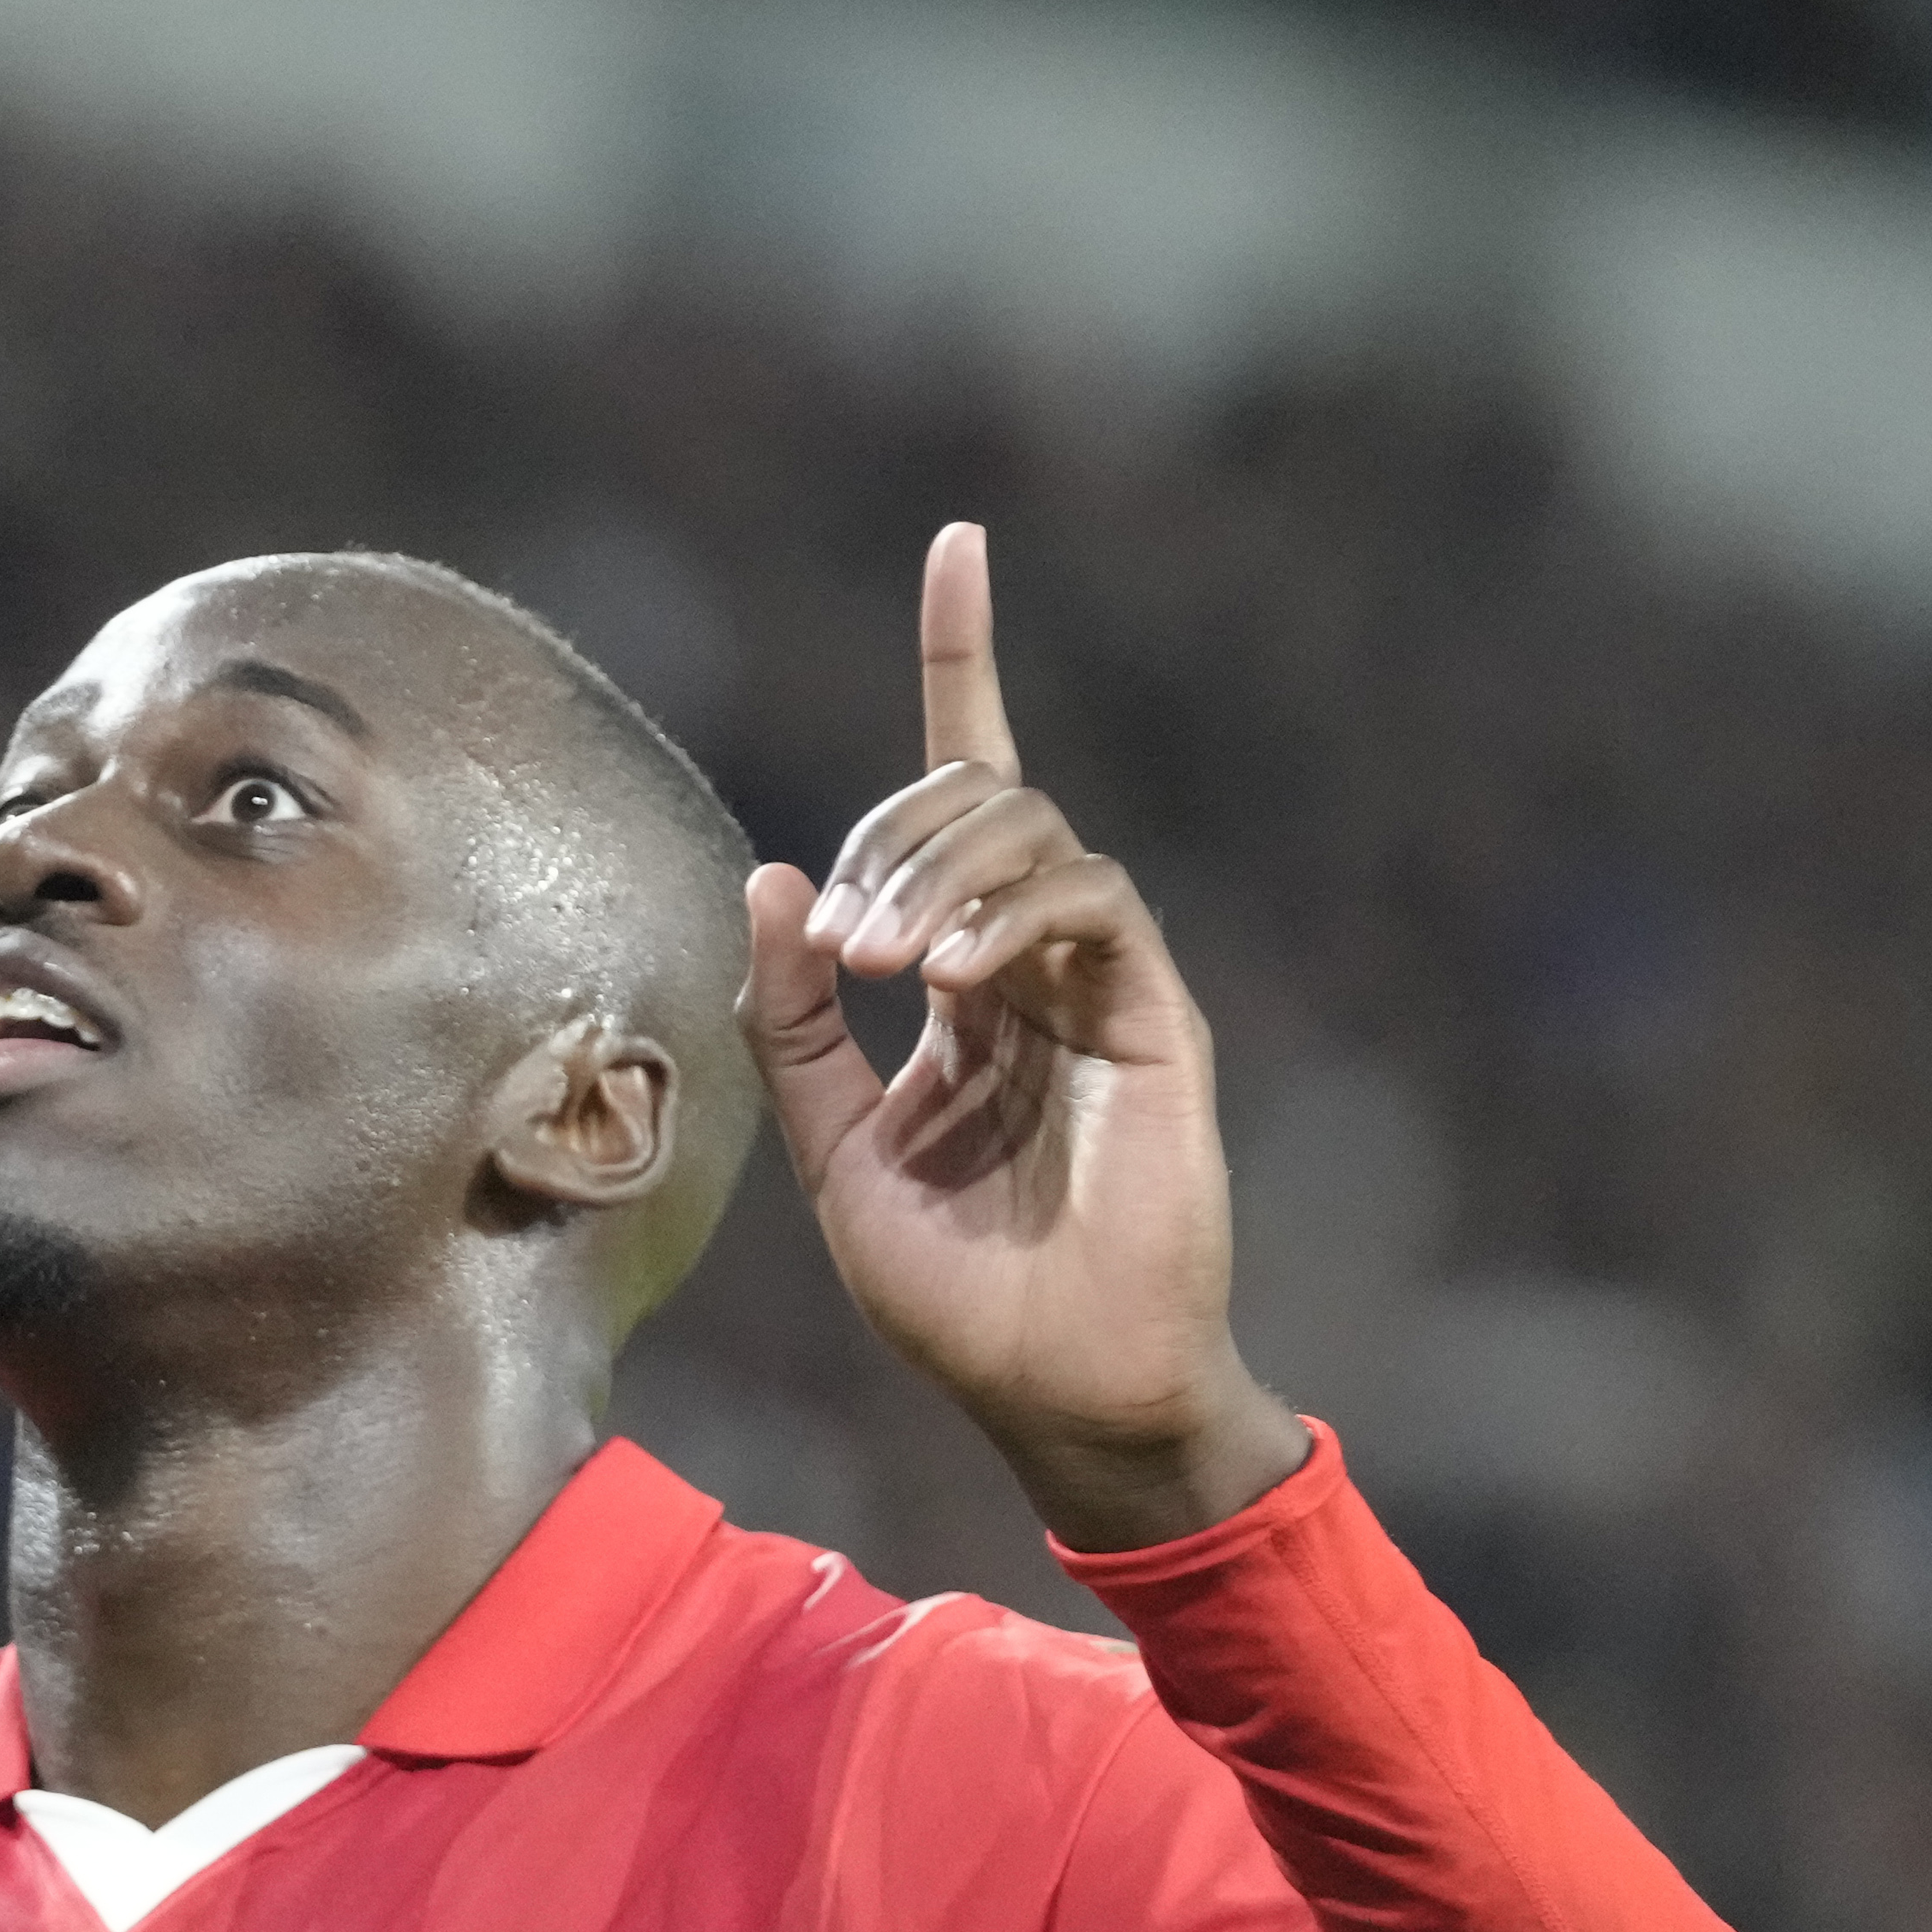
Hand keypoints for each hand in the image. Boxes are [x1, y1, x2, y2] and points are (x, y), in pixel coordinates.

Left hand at [738, 523, 1302, 1549]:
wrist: (1057, 1388)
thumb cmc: (955, 1292)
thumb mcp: (832, 1147)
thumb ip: (797, 1020)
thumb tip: (776, 878)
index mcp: (963, 978)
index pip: (967, 786)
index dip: (964, 658)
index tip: (959, 544)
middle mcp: (1035, 959)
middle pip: (971, 797)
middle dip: (892, 837)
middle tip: (844, 953)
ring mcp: (1102, 979)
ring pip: (1028, 827)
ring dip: (935, 873)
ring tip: (884, 971)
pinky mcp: (1155, 1013)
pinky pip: (1089, 897)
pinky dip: (1008, 913)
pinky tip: (953, 980)